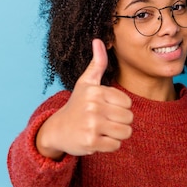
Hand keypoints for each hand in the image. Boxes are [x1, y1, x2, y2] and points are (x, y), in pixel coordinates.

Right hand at [36, 39, 132, 158]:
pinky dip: (110, 146)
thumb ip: (97, 64)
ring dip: (117, 135)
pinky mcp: (91, 142)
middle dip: (120, 122)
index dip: (120, 108)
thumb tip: (99, 40)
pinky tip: (97, 139)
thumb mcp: (85, 83)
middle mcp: (93, 107)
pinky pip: (116, 146)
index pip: (128, 103)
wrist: (57, 130)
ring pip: (125, 132)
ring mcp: (92, 125)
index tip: (106, 109)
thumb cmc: (77, 105)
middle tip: (104, 122)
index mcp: (96, 91)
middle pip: (129, 118)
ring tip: (103, 131)